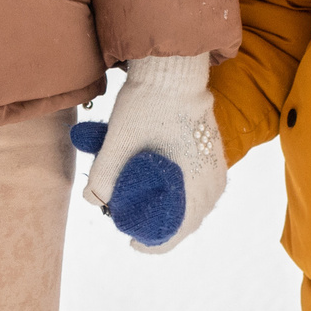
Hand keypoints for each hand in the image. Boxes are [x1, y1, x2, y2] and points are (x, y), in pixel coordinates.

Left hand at [72, 53, 224, 252]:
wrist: (173, 68)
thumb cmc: (147, 104)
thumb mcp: (118, 142)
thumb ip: (103, 176)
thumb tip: (93, 200)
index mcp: (194, 183)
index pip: (177, 231)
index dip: (152, 242)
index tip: (133, 241)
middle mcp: (212, 179)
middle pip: (189, 220)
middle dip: (162, 226)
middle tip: (137, 223)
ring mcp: (217, 164)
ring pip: (198, 203)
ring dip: (175, 209)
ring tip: (151, 207)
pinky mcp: (215, 150)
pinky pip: (203, 186)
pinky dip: (186, 193)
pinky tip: (167, 185)